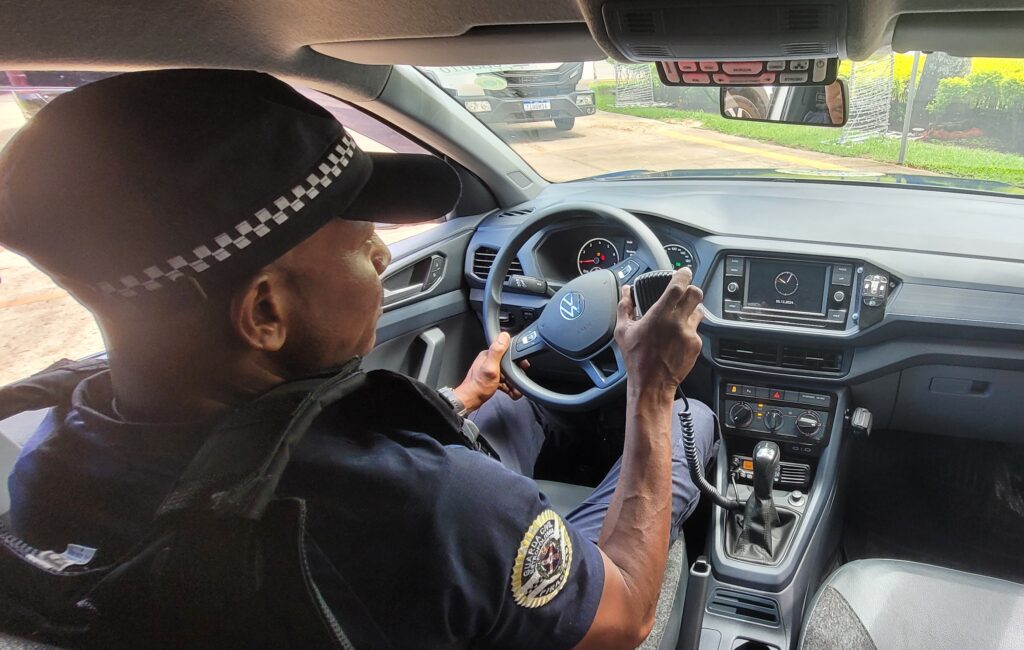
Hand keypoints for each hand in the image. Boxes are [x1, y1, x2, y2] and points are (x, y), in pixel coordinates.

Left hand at [453, 332, 528, 412]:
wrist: (471, 401)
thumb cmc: (478, 386)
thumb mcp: (490, 367)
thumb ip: (497, 351)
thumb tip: (504, 335)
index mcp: (488, 355)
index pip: (506, 351)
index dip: (516, 358)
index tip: (523, 365)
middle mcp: (489, 361)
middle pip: (509, 364)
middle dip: (515, 374)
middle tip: (517, 381)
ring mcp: (490, 371)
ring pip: (508, 374)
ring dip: (513, 382)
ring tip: (514, 390)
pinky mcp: (491, 380)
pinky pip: (504, 381)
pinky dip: (509, 387)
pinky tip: (510, 392)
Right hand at [614, 268, 703, 394]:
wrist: (651, 385)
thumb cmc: (636, 359)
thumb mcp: (623, 331)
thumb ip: (624, 307)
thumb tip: (625, 291)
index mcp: (659, 315)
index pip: (678, 286)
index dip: (683, 275)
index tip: (684, 271)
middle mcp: (677, 322)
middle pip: (696, 294)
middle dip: (691, 290)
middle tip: (684, 292)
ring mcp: (689, 334)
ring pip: (699, 312)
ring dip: (692, 310)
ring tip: (680, 316)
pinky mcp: (696, 346)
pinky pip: (697, 330)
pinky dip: (689, 329)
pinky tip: (677, 337)